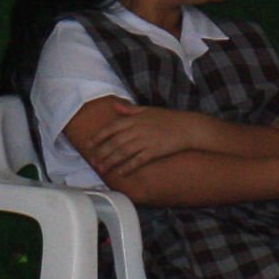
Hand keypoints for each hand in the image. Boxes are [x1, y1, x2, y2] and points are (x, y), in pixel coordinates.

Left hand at [76, 99, 209, 176]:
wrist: (190, 127)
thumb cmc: (170, 118)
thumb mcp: (149, 110)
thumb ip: (130, 109)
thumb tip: (114, 105)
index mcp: (135, 119)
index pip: (111, 128)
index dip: (98, 137)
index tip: (89, 145)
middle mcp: (138, 129)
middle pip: (114, 142)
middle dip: (101, 153)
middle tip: (93, 162)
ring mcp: (147, 141)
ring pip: (123, 153)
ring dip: (111, 161)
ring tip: (102, 169)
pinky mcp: (155, 151)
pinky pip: (138, 160)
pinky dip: (128, 167)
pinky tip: (120, 173)